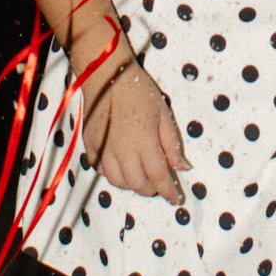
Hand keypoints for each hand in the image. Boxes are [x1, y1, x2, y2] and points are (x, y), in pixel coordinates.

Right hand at [82, 53, 186, 195]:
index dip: (168, 191)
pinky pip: (102, 171)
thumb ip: (172, 144)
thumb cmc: (139, 92)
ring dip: (132, 184)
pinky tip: (122, 166)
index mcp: (144, 142)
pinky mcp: (91, 146)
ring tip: (141, 175)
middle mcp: (123, 151)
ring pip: (119, 182)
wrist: (107, 76)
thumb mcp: (163, 114)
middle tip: (159, 183)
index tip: (175, 198)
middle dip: (151, 189)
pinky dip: (114, 174)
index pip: (158, 177)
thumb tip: (183, 167)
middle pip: (138, 184)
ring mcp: (104, 150)